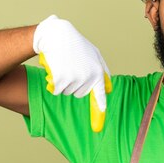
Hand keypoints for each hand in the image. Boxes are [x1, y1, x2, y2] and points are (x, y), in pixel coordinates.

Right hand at [33, 15, 111, 131]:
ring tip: (64, 66)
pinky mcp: (62, 79)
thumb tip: (108, 86)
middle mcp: (89, 77)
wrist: (57, 35)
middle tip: (71, 70)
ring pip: (68, 92)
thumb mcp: (94, 54)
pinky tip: (55, 70)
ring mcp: (75, 79)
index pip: (100, 94)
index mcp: (98, 72)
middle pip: (80, 94)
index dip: (99, 108)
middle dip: (74, 86)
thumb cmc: (75, 44)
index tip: (98, 126)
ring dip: (64, 83)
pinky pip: (57, 90)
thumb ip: (102, 69)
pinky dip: (54, 84)